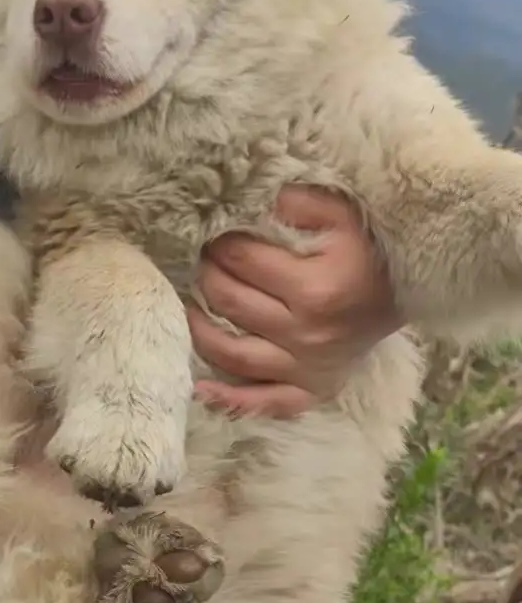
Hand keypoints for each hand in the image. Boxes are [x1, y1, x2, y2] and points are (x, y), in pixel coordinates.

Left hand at [189, 186, 399, 417]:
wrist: (412, 291)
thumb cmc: (370, 249)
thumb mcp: (342, 212)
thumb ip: (297, 202)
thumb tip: (252, 200)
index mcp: (314, 288)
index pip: (242, 262)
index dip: (221, 244)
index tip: (215, 235)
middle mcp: (307, 333)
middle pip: (231, 303)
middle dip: (207, 276)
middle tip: (202, 262)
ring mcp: (307, 367)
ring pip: (232, 354)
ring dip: (200, 328)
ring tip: (190, 304)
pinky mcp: (312, 389)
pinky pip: (263, 402)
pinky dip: (229, 399)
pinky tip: (199, 388)